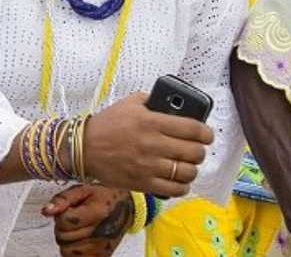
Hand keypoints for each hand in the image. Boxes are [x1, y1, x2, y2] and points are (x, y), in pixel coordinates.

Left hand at [43, 184, 128, 256]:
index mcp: (98, 212)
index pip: (64, 220)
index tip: (70, 209)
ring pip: (66, 250)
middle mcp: (101, 232)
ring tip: (78, 229)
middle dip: (63, 227)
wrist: (125, 207)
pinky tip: (80, 240)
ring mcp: (101, 246)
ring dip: (67, 240)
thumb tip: (48, 210)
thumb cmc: (105, 197)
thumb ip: (64, 199)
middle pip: (63, 237)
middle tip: (74, 219)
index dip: (62, 213)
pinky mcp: (101, 256)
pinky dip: (73, 250)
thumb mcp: (84, 190)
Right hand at [84, 92, 212, 196]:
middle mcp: (153, 144)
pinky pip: (172, 190)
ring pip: (186, 172)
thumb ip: (153, 101)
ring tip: (188, 165)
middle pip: (193, 152)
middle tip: (197, 150)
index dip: (206, 133)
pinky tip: (180, 181)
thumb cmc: (108, 124)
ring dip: (192, 169)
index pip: (192, 128)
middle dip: (200, 151)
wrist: (83, 148)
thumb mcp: (131, 103)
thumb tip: (174, 105)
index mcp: (152, 122)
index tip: (207, 135)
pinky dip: (182, 187)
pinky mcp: (142, 183)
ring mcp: (148, 166)